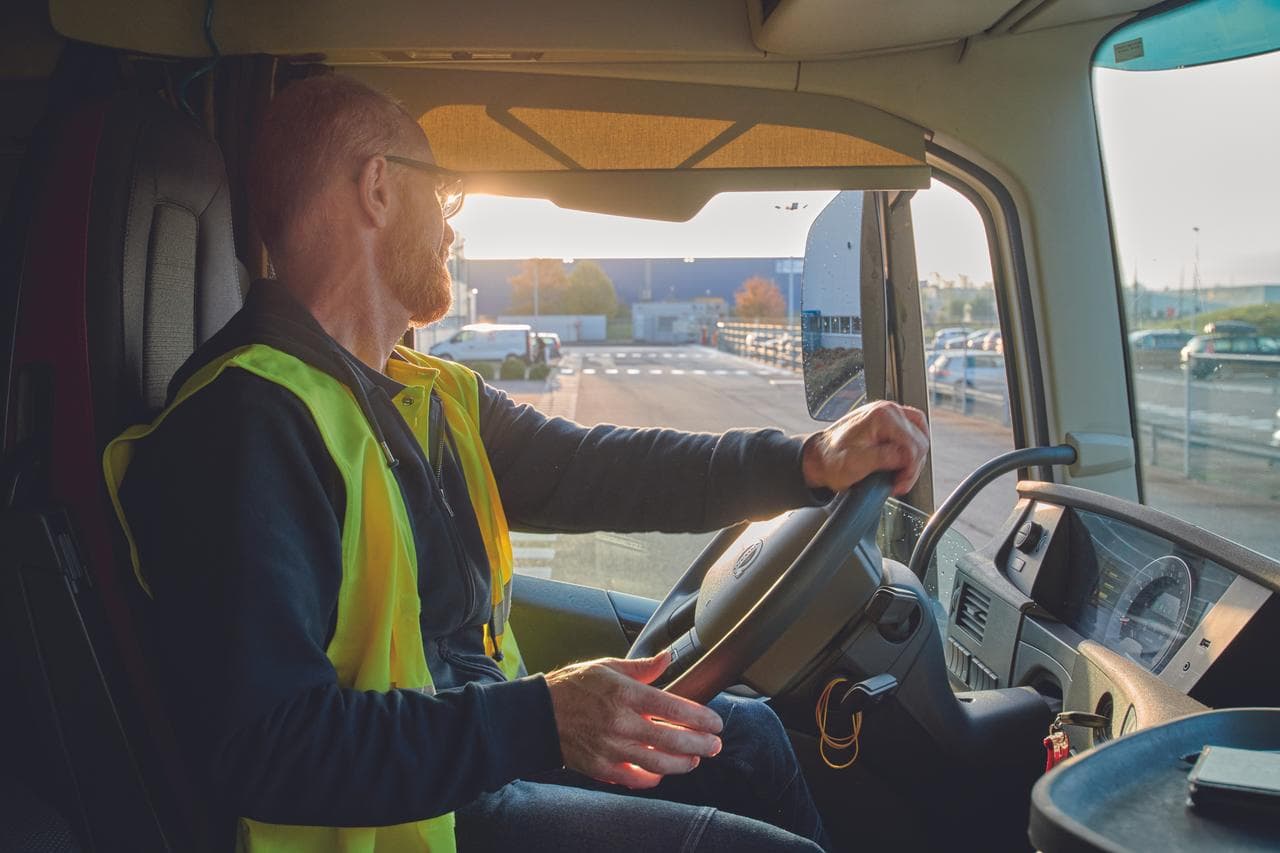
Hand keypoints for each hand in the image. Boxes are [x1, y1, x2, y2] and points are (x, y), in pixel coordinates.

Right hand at [544, 651, 722, 788]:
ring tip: (696, 759)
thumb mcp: (607, 666)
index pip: (673, 708)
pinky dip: (653, 776)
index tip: (715, 722)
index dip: (700, 718)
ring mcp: (611, 748)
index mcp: (624, 694)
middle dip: (700, 744)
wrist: (538, 714)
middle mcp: (620, 722)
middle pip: (672, 739)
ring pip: (658, 762)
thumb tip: (668, 657)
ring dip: (683, 763)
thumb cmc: (572, 687)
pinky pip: (635, 778)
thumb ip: (642, 667)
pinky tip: (663, 770)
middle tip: (715, 744)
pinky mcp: (602, 767)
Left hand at [801, 400, 928, 495]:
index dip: (910, 468)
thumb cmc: (832, 460)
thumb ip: (885, 458)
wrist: (820, 458)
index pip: (914, 444)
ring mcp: (889, 415)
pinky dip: (909, 452)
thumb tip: (907, 459)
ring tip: (898, 477)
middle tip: (899, 483)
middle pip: (920, 440)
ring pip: (920, 437)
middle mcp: (888, 410)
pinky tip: (900, 465)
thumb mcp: (857, 463)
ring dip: (913, 460)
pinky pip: (912, 435)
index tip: (899, 484)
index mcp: (882, 416)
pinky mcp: (889, 423)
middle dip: (912, 466)